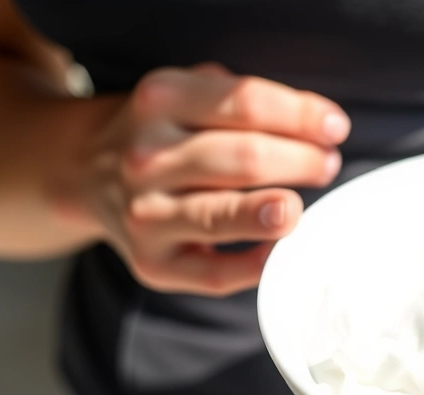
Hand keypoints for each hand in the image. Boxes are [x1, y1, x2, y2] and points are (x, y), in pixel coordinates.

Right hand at [61, 63, 349, 295]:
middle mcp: (147, 157)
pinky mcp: (152, 263)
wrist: (86, 172)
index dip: (302, 116)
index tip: (337, 127)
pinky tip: (280, 249)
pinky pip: (216, 273)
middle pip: (246, 159)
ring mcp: (145, 213)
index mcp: (160, 100)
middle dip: (302, 162)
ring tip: (304, 205)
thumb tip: (320, 126)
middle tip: (327, 164)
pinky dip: (257, 264)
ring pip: (224, 215)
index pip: (246, 104)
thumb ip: (244, 100)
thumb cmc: (166, 132)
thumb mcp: (189, 92)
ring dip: (279, 211)